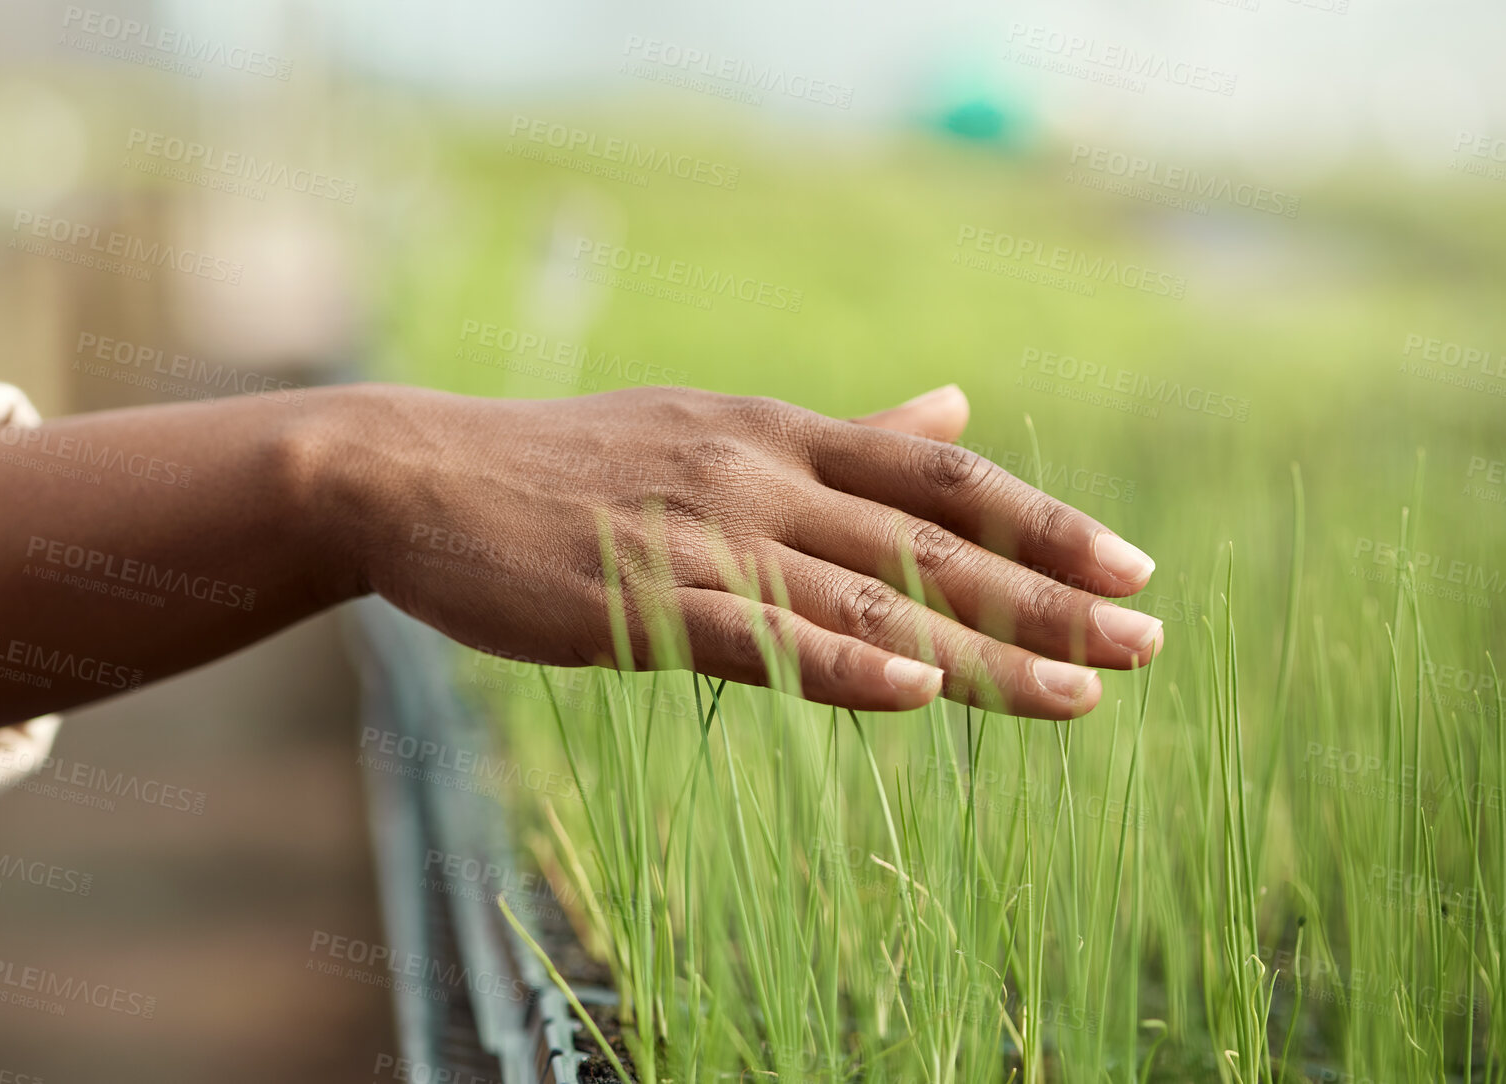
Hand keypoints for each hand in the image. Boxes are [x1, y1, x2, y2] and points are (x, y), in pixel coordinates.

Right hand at [329, 383, 1160, 719]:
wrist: (420, 476)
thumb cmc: (565, 468)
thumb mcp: (710, 428)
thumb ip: (840, 436)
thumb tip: (959, 405)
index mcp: (777, 432)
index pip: (940, 478)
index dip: (1041, 523)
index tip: (1128, 567)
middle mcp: (758, 472)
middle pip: (931, 540)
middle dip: (1049, 594)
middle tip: (1149, 640)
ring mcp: (703, 532)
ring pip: (869, 596)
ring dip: (982, 647)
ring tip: (1081, 690)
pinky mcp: (642, 594)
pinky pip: (760, 635)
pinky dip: (843, 660)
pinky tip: (918, 690)